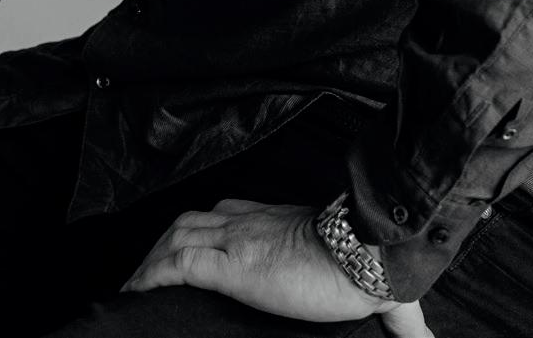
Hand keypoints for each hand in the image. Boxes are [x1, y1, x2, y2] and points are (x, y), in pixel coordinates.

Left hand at [122, 198, 432, 335]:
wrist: (370, 253)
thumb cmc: (374, 269)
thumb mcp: (378, 292)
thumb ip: (399, 318)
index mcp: (276, 223)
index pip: (227, 213)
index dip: (204, 228)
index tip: (190, 247)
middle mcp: (248, 223)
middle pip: (191, 221)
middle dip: (165, 243)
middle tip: (147, 273)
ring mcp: (237, 239)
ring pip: (176, 237)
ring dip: (150, 259)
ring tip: (133, 286)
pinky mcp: (231, 264)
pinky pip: (177, 263)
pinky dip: (150, 275)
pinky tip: (135, 292)